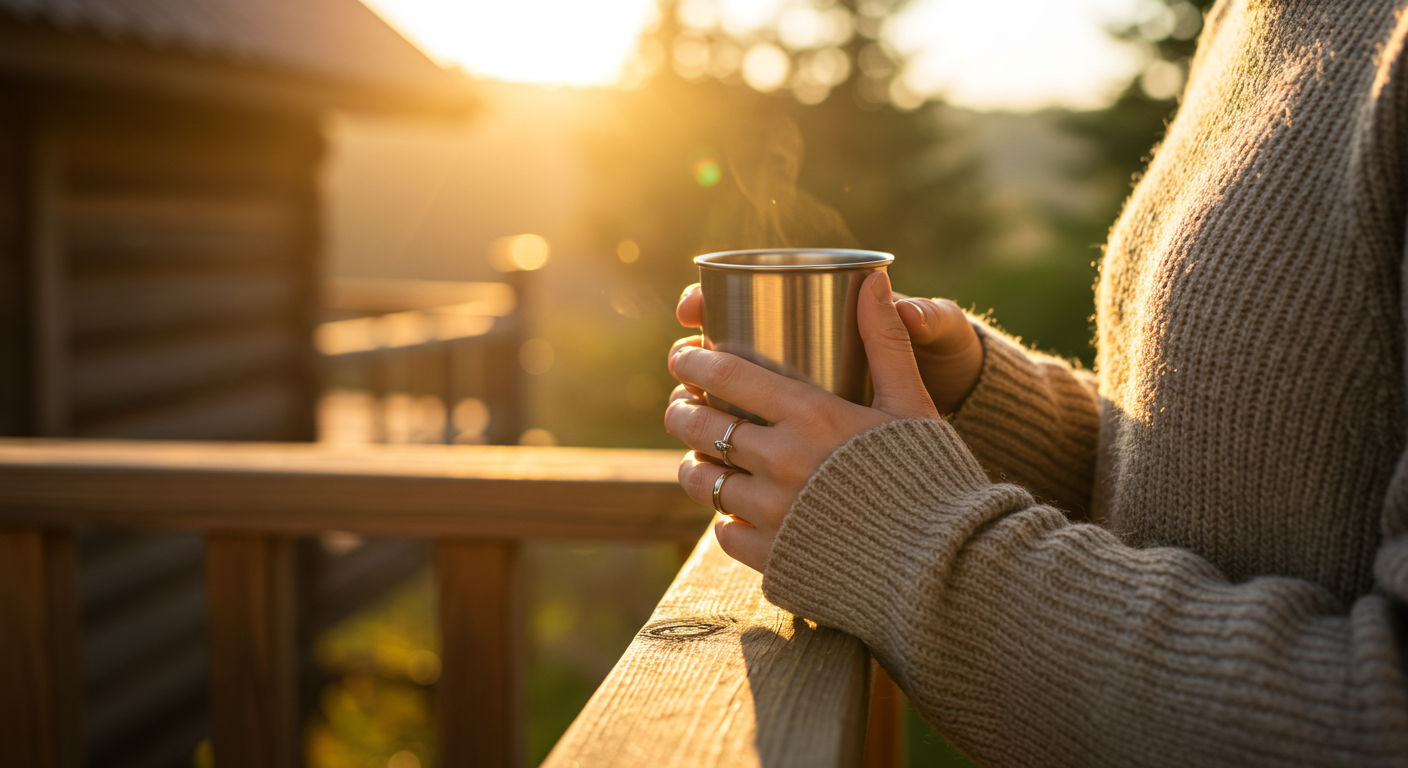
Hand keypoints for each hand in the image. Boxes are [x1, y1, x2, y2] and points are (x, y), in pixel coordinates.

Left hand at [665, 271, 939, 571]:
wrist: (948, 565)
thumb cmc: (934, 476)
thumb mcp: (913, 404)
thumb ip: (885, 341)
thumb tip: (873, 279)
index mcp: (812, 416)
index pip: (727, 377)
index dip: (694, 361)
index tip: (683, 354)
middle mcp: (782, 462)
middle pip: (701, 427)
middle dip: (682, 409)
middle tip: (681, 403)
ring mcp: (773, 513)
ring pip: (703, 480)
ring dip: (694, 463)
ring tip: (699, 455)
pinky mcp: (773, 559)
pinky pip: (726, 530)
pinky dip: (726, 517)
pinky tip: (735, 508)